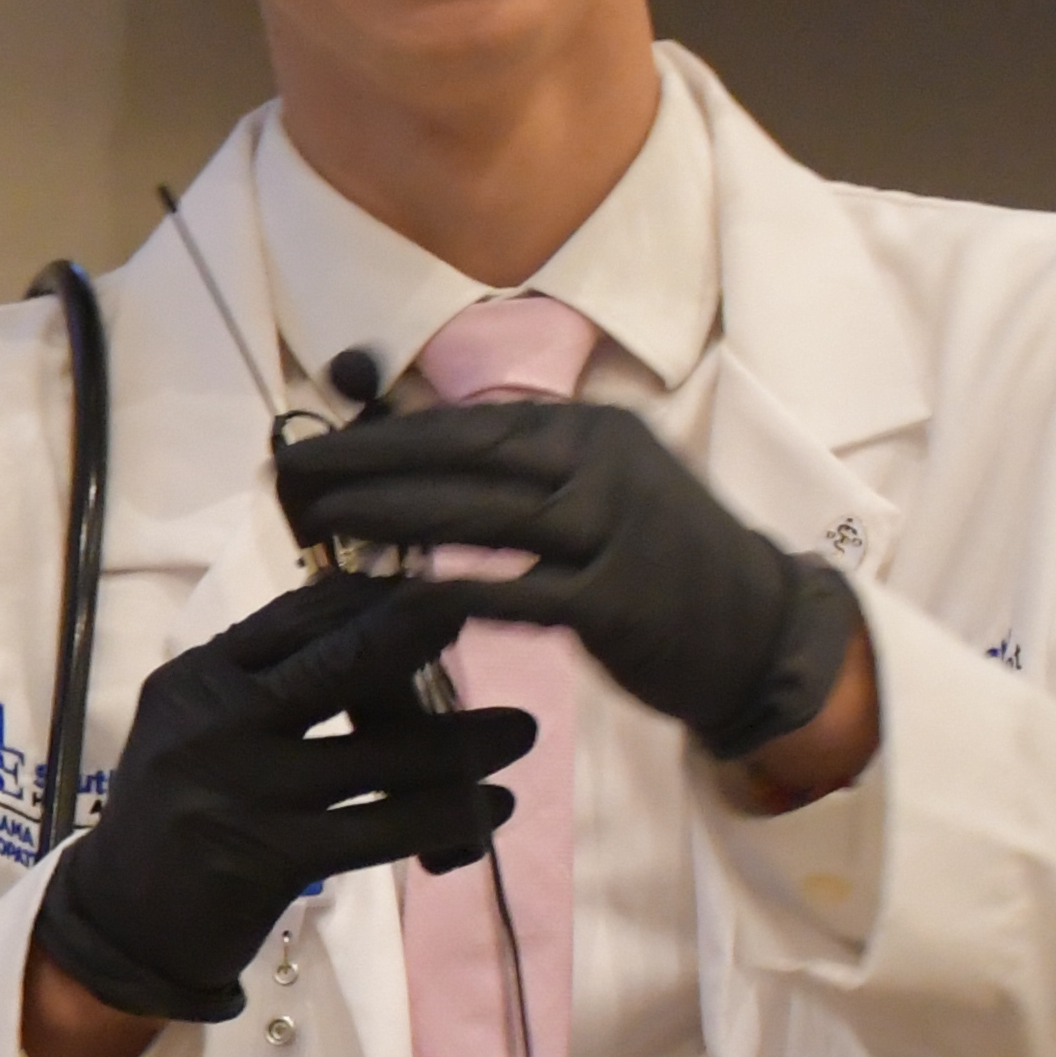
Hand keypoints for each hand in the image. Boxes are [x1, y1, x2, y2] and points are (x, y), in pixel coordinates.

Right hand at [31, 572, 533, 1027]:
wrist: (120, 922)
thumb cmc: (181, 813)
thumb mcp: (200, 728)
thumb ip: (268, 683)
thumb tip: (386, 628)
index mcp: (197, 679)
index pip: (297, 616)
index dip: (375, 598)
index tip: (435, 591)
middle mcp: (215, 723)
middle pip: (342, 662)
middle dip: (420, 634)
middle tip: (478, 614)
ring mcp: (244, 791)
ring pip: (385, 754)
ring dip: (466, 743)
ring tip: (518, 733)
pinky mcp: (272, 857)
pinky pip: (390, 827)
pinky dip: (453, 816)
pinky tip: (488, 810)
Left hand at [275, 400, 863, 763]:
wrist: (760, 630)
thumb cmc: (660, 560)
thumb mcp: (602, 488)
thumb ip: (522, 471)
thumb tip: (413, 459)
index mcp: (590, 432)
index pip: (470, 427)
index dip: (386, 439)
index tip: (317, 449)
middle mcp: (601, 466)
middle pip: (466, 458)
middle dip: (372, 466)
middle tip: (295, 477)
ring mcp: (612, 531)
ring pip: (484, 516)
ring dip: (397, 516)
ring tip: (327, 520)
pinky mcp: (615, 602)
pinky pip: (518, 593)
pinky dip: (456, 592)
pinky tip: (397, 597)